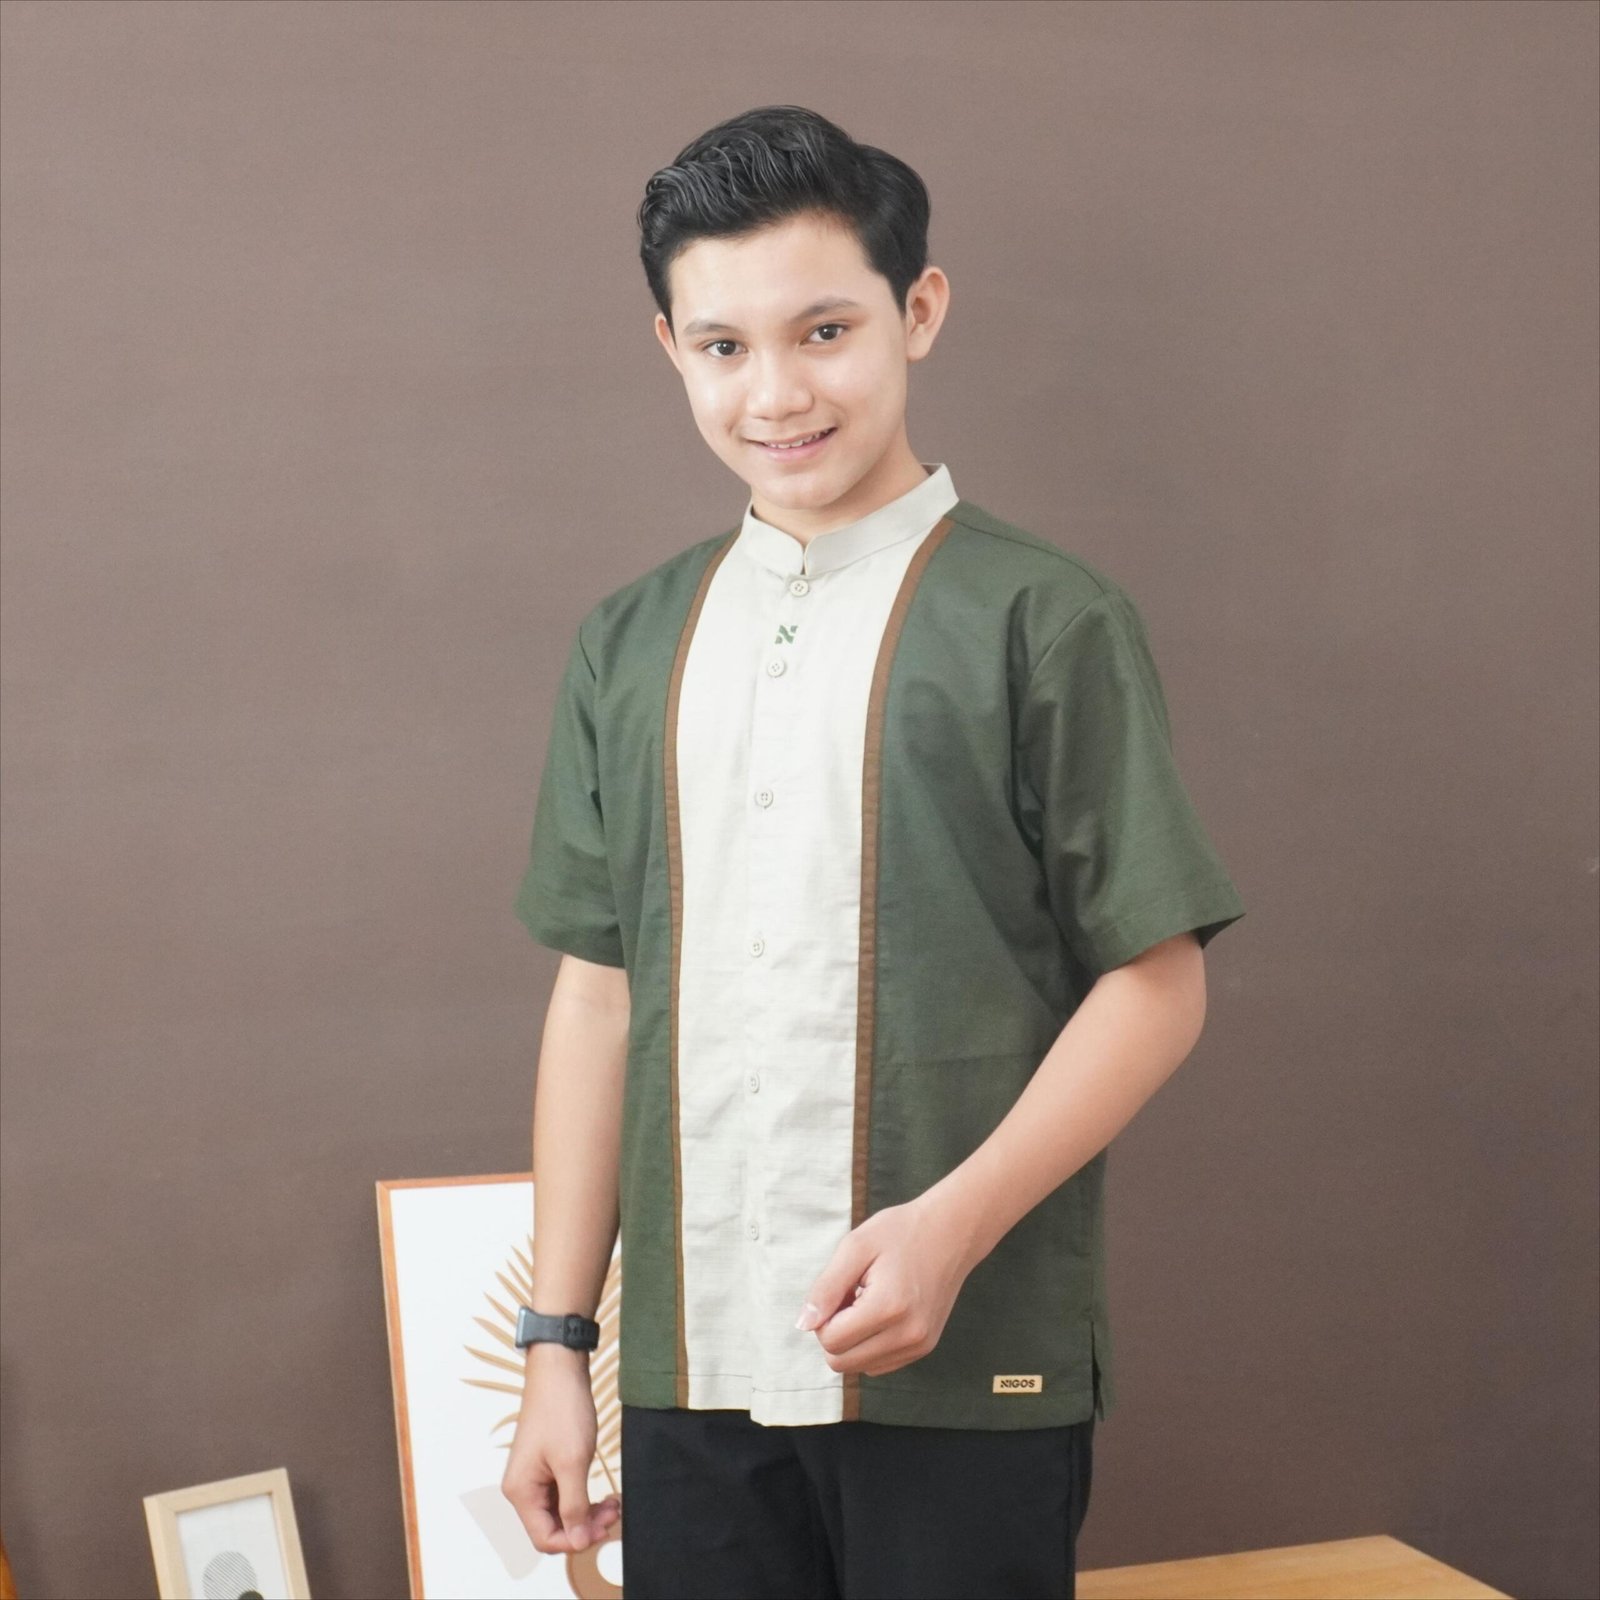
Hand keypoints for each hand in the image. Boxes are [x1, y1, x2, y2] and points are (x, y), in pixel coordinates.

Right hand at [501, 1354, 621, 1554]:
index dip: (574, 1541)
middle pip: (553, 1527)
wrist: (559, 1370)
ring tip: (613, 1504)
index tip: (602, 1529)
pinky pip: (564, 1495)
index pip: (544, 1538)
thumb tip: (577, 1541)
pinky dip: (584, 1498)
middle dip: (584, 1526)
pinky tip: (604, 1495)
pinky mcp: (546, 1466)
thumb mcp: (572, 1462)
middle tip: (613, 1514)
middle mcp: (522, 1488)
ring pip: (561, 1513)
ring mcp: (534, 1476)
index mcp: (521, 1491)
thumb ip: (574, 1506)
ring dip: (587, 1513)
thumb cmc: (562, 1411)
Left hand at [794, 1197, 974, 1377]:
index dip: (823, 1316)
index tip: (840, 1289)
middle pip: (841, 1362)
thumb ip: (826, 1288)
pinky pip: (879, 1365)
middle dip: (834, 1332)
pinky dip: (870, 1344)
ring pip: (859, 1367)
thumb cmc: (900, 1232)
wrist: (952, 1232)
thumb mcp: (855, 1247)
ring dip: (852, 1340)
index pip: (831, 1340)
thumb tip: (803, 1325)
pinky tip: (881, 1313)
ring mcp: (919, 1346)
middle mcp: (908, 1335)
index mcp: (889, 1307)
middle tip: (850, 1296)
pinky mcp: (924, 1349)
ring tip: (868, 1301)